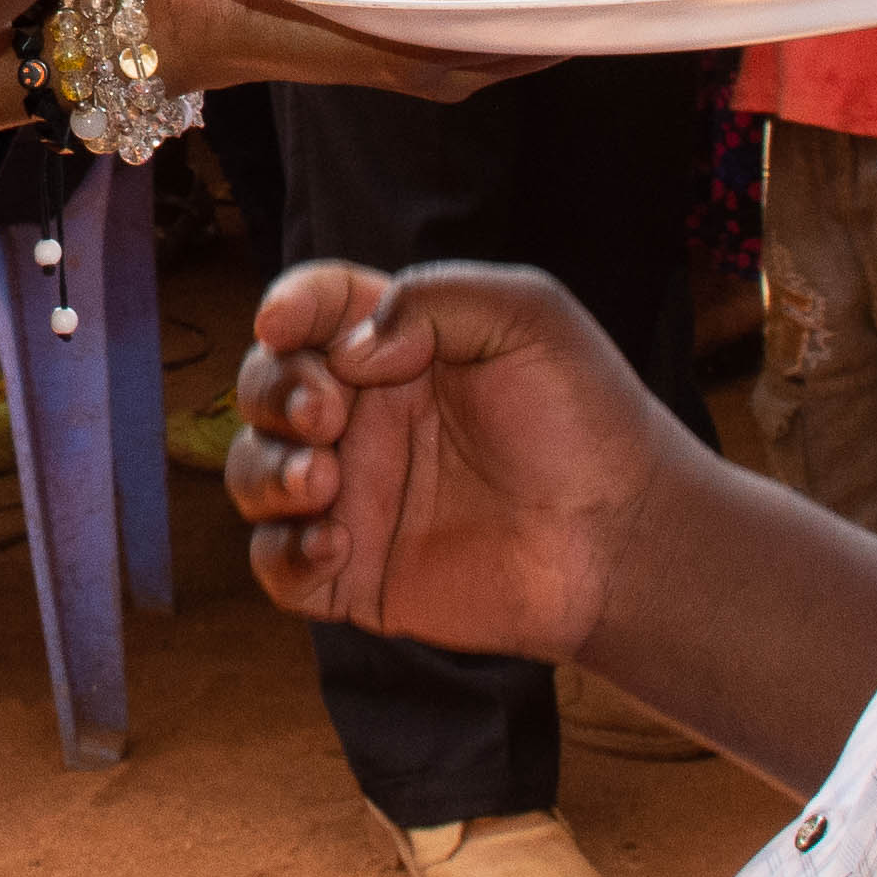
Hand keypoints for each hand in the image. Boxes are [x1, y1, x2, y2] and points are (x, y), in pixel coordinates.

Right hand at [228, 257, 677, 662]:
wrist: (622, 537)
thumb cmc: (587, 418)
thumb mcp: (527, 316)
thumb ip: (432, 300)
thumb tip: (350, 349)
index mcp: (395, 348)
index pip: (312, 312)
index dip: (288, 308)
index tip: (283, 323)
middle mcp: (363, 419)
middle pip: (265, 389)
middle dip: (273, 392)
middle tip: (327, 415)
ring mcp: (354, 497)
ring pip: (254, 475)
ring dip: (265, 473)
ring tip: (320, 481)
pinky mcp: (355, 575)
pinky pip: (278, 568)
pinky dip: (284, 554)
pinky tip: (337, 543)